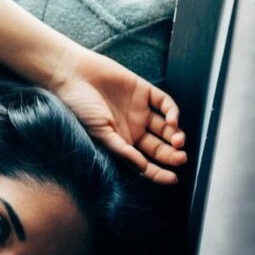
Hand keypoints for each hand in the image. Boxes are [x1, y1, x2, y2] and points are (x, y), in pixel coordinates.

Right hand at [48, 46, 187, 184]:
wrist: (73, 75)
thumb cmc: (79, 107)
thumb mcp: (100, 134)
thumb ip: (122, 150)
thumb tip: (143, 167)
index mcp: (122, 143)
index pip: (145, 163)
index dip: (159, 172)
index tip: (172, 178)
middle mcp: (133, 129)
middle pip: (159, 147)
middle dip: (171, 155)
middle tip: (181, 158)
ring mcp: (140, 110)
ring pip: (165, 127)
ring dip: (175, 135)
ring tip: (178, 141)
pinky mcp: (144, 91)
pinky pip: (164, 103)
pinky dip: (172, 112)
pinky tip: (173, 120)